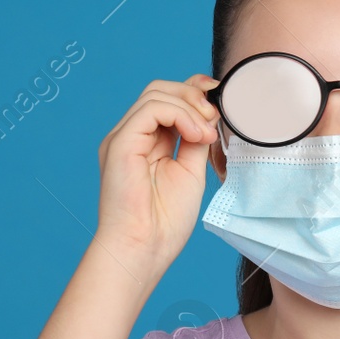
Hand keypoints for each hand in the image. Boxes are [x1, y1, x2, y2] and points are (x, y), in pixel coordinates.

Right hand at [95, 73, 221, 266]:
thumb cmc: (163, 222)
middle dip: (193, 94)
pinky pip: (151, 109)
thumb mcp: (190, 171)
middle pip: (160, 90)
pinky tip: (195, 134)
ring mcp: (123, 138)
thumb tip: (209, 116)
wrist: (143, 249)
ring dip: (190, 106)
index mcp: (145, 143)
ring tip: (206, 132)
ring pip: (156, 94)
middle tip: (215, 116)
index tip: (219, 100)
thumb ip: (195, 141)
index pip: (166, 100)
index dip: (193, 92)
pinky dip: (179, 114)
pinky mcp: (120, 143)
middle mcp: (131, 136)